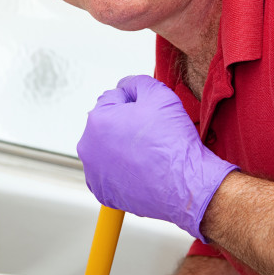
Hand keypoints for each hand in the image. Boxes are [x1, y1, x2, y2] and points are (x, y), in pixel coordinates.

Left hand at [77, 74, 238, 241]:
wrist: (185, 184)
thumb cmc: (173, 142)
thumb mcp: (160, 94)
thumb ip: (138, 82)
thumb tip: (127, 86)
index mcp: (97, 120)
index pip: (113, 99)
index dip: (135, 103)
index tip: (149, 115)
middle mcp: (88, 147)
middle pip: (107, 125)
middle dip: (125, 125)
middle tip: (150, 135)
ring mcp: (93, 173)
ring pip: (108, 150)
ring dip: (122, 148)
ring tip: (147, 153)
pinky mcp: (103, 192)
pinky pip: (111, 173)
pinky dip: (123, 171)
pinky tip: (142, 170)